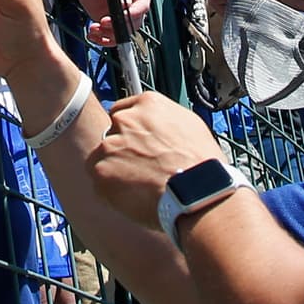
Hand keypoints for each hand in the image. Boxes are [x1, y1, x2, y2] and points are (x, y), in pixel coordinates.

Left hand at [70, 0, 152, 45]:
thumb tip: (125, 5)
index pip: (142, 6)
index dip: (133, 13)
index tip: (121, 15)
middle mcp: (134, 6)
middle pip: (134, 24)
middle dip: (118, 26)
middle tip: (104, 21)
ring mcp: (122, 16)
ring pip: (122, 33)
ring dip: (108, 35)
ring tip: (95, 28)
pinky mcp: (111, 23)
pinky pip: (110, 37)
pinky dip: (101, 39)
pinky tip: (93, 34)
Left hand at [87, 92, 225, 229]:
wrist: (199, 191)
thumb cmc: (203, 164)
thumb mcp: (189, 125)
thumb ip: (163, 122)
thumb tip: (158, 129)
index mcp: (147, 104)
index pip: (123, 111)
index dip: (130, 131)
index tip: (136, 144)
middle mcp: (125, 120)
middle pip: (112, 134)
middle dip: (123, 150)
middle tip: (142, 168)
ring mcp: (110, 145)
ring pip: (103, 159)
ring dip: (116, 171)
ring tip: (141, 187)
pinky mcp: (101, 172)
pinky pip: (101, 183)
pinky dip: (113, 193)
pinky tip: (135, 199)